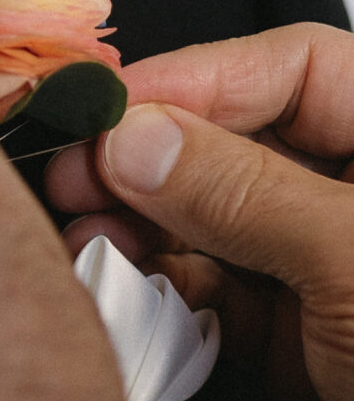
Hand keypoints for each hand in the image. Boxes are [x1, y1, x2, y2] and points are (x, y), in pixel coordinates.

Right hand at [45, 23, 353, 400]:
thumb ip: (242, 193)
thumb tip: (134, 138)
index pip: (299, 68)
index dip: (203, 76)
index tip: (116, 104)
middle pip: (242, 137)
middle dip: (157, 150)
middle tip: (78, 169)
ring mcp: (322, 263)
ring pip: (215, 212)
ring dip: (146, 218)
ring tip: (89, 233)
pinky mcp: (291, 332)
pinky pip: (212, 284)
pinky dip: (165, 280)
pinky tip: (127, 279)